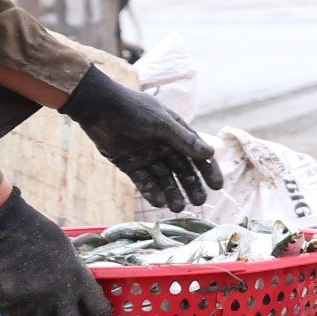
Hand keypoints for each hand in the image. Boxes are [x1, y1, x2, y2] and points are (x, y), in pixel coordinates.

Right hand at [0, 188, 112, 315]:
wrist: (4, 227)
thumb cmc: (38, 234)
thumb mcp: (68, 253)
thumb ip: (77, 276)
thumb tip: (82, 297)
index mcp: (79, 279)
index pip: (99, 312)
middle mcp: (60, 294)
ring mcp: (35, 301)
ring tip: (39, 313)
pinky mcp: (11, 304)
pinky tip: (18, 310)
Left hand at [61, 66, 223, 212]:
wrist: (99, 107)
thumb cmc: (134, 109)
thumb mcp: (163, 124)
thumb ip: (185, 140)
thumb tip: (210, 153)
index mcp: (175, 132)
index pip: (197, 154)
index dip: (208, 170)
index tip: (217, 186)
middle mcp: (164, 146)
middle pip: (182, 170)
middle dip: (191, 186)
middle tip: (199, 202)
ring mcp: (147, 156)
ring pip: (164, 179)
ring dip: (172, 193)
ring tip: (177, 208)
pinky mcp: (130, 165)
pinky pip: (144, 182)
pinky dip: (152, 192)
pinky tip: (159, 202)